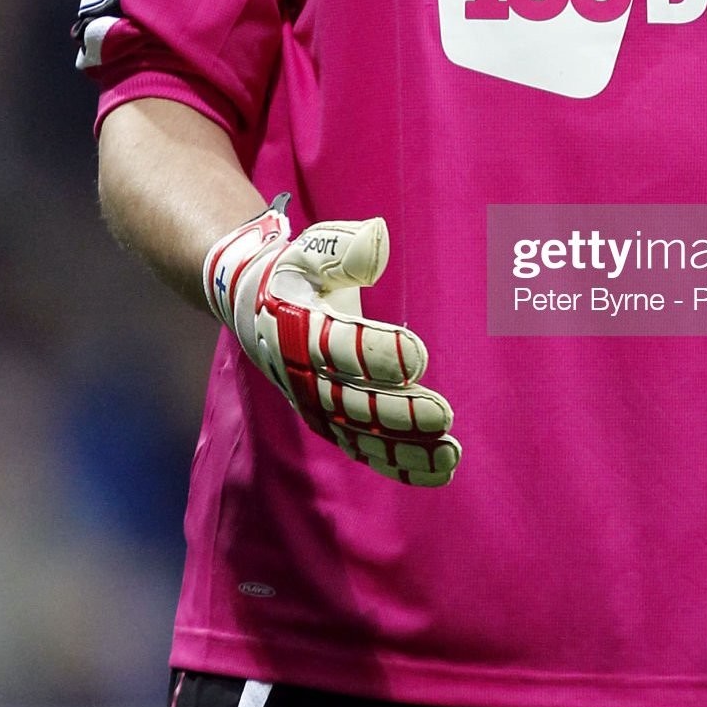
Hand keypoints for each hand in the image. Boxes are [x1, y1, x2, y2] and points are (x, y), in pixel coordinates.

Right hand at [204, 196, 459, 485]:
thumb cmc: (298, 270)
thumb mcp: (311, 248)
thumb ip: (343, 247)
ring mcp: (315, 402)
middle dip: (397, 412)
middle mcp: (301, 372)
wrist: (256, 303)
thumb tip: (376, 238)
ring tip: (450, 452)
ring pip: (361, 434)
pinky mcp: (330, 420)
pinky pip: (364, 447)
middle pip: (351, 400)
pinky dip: (400, 462)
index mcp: (295, 325)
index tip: (418, 354)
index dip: (375, 352)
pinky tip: (440, 468)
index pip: (336, 345)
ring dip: (405, 448)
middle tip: (442, 414)